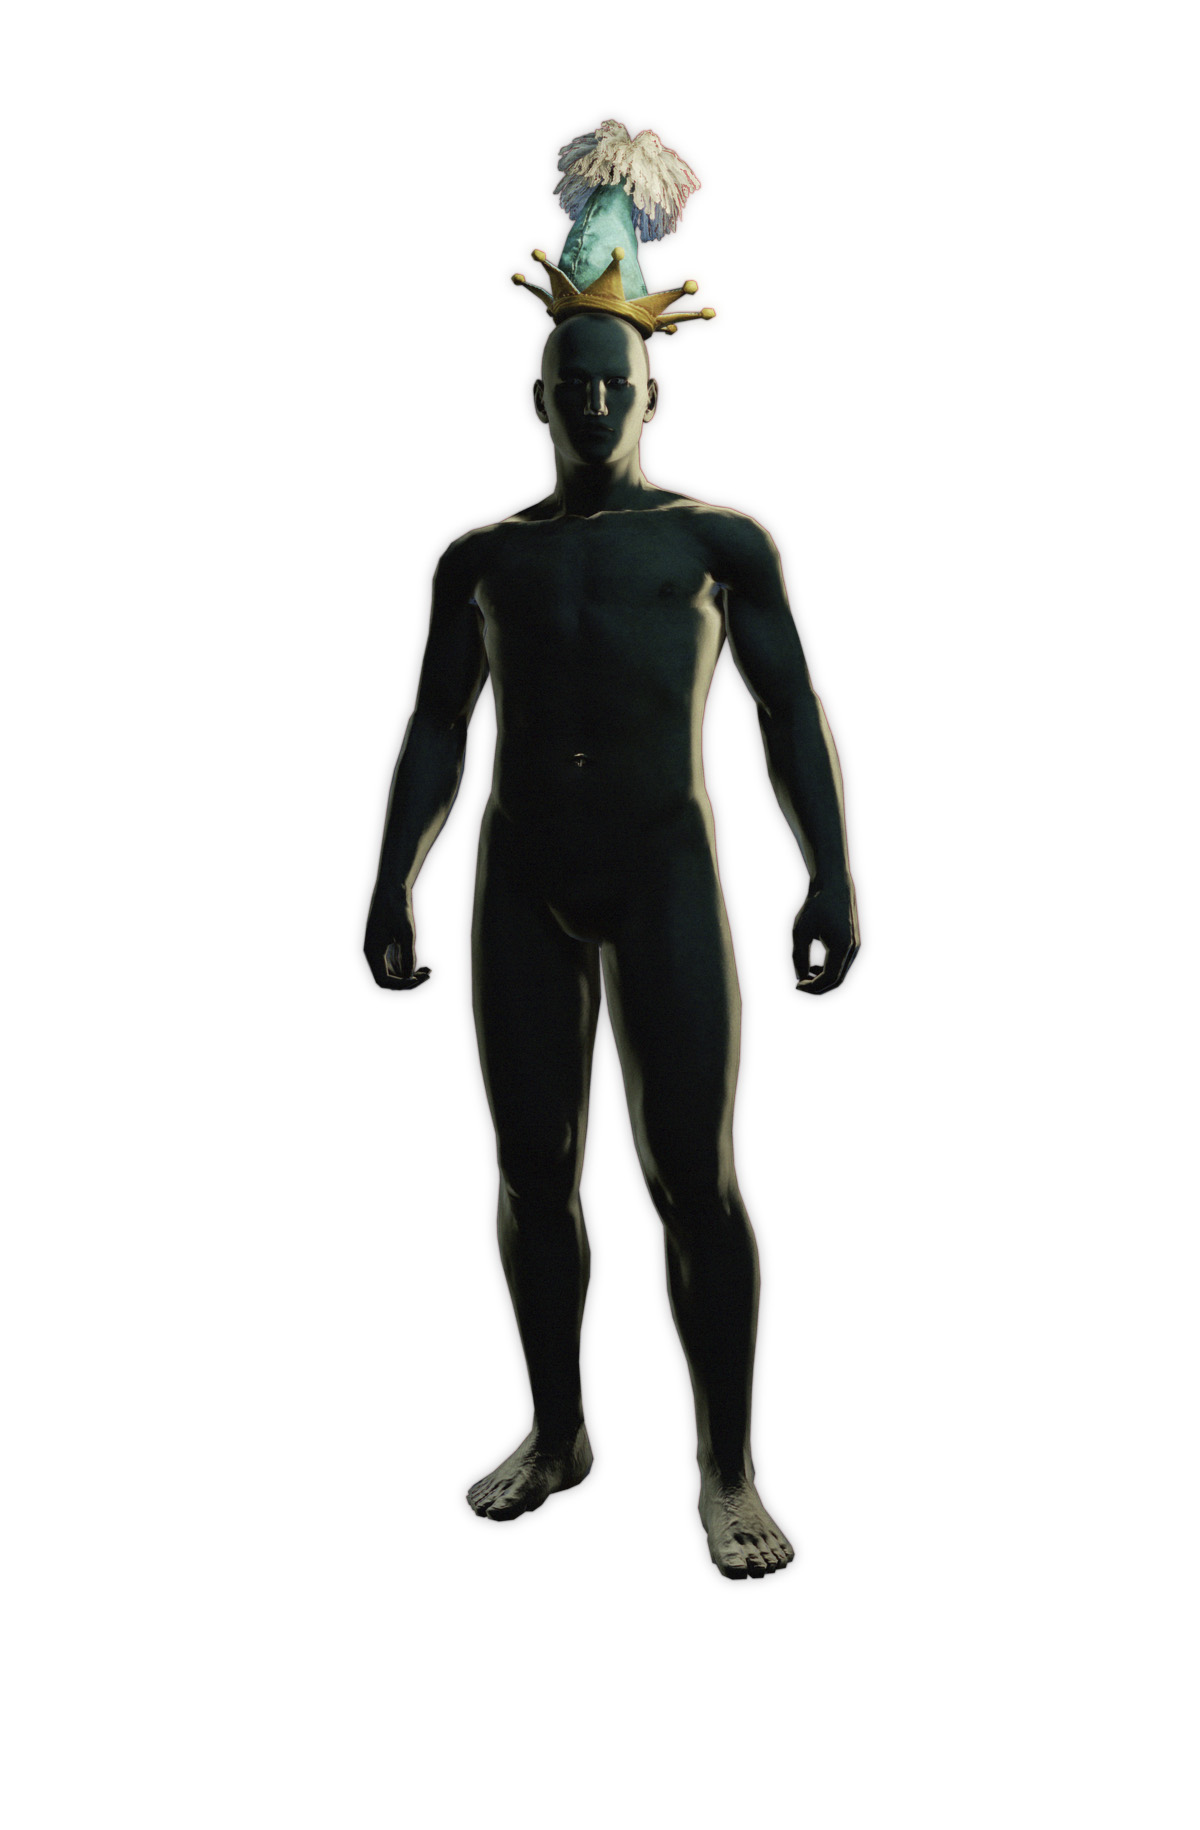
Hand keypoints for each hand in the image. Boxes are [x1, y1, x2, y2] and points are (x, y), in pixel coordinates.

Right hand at [364, 894, 431, 990]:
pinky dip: (409, 967)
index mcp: (372, 952)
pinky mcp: (387, 945)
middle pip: (389, 979)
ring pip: (394, 973)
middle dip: (407, 981)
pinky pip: (397, 963)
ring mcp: (380, 950)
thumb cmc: (397, 907)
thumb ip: (408, 955)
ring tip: (428, 972)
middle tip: (427, 976)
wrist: (392, 887)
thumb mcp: (406, 932)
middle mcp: (374, 954)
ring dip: (410, 975)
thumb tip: (409, 976)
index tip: (416, 979)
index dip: (400, 984)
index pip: (383, 980)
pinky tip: (425, 967)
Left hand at [793, 878, 858, 994]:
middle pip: (837, 980)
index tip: (796, 986)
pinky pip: (843, 965)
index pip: (830, 977)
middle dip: (818, 987)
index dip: (813, 986)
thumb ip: (799, 956)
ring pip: (841, 974)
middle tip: (799, 986)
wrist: (834, 886)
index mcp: (842, 946)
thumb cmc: (815, 907)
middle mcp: (853, 949)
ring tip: (804, 976)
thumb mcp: (800, 931)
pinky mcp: (853, 944)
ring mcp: (855, 947)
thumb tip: (800, 978)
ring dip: (823, 980)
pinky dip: (829, 971)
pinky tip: (814, 968)